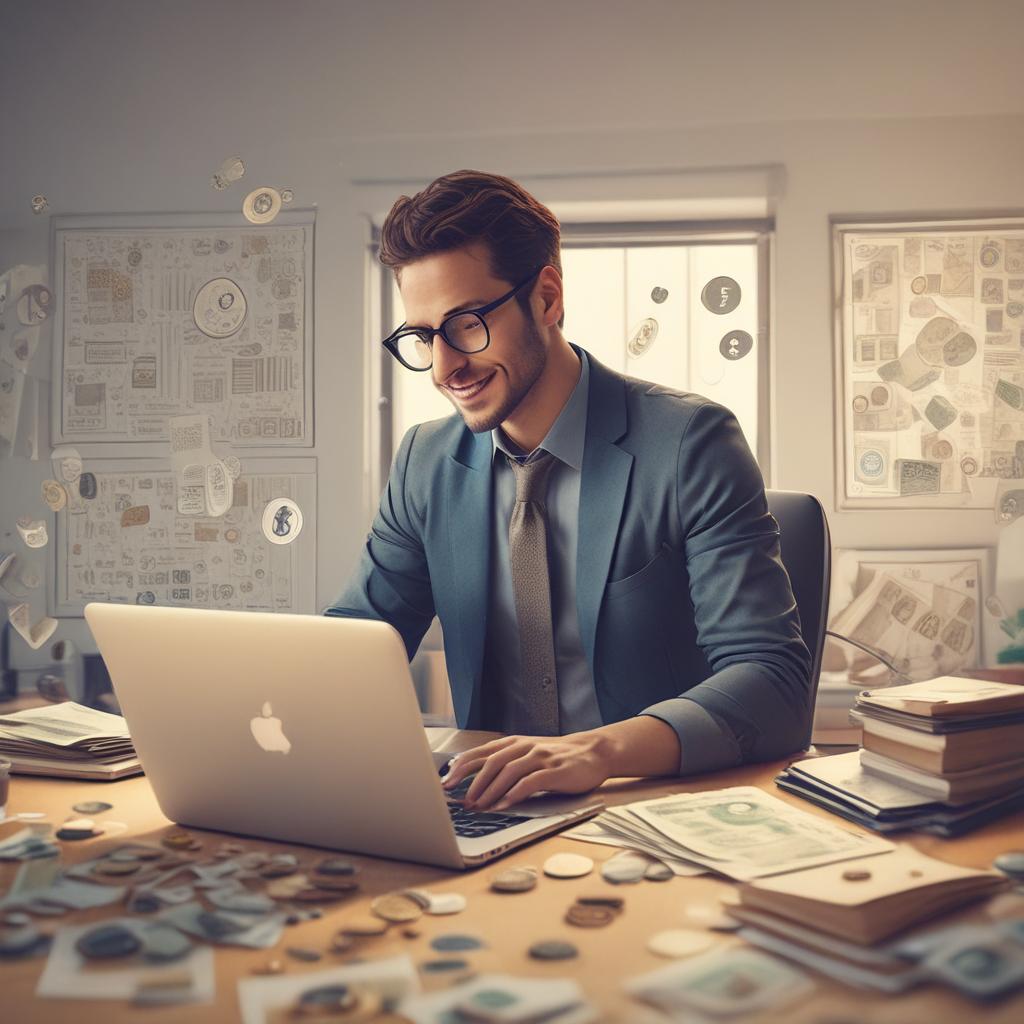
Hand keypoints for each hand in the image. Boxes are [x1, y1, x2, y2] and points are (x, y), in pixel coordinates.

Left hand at [441, 732, 612, 810]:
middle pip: (491, 762)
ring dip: (490, 790)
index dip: (461, 766)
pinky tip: (504, 805)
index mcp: (514, 743)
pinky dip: (514, 794)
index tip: (446, 781)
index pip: (481, 752)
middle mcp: (524, 747)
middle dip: (471, 781)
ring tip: (478, 806)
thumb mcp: (528, 754)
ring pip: (508, 772)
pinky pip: (530, 782)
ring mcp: (540, 758)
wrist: (593, 752)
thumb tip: (475, 783)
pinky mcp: (554, 771)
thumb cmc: (556, 758)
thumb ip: (506, 764)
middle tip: (458, 798)